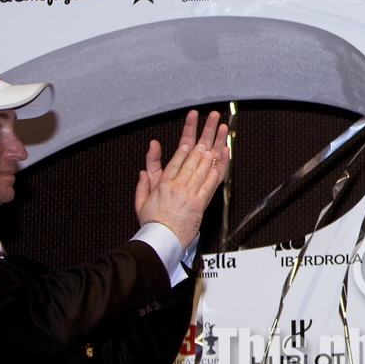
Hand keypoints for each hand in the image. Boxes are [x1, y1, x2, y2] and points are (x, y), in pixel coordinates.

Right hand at [135, 109, 229, 247]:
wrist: (161, 241)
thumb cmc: (152, 223)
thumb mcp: (141, 202)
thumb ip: (144, 183)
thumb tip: (143, 171)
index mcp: (163, 184)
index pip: (177, 159)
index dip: (186, 143)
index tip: (192, 131)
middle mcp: (177, 186)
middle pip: (193, 157)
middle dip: (203, 137)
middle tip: (211, 122)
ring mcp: (190, 193)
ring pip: (204, 166)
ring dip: (214, 147)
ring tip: (221, 133)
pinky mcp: (200, 203)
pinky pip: (212, 182)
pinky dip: (218, 168)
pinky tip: (223, 156)